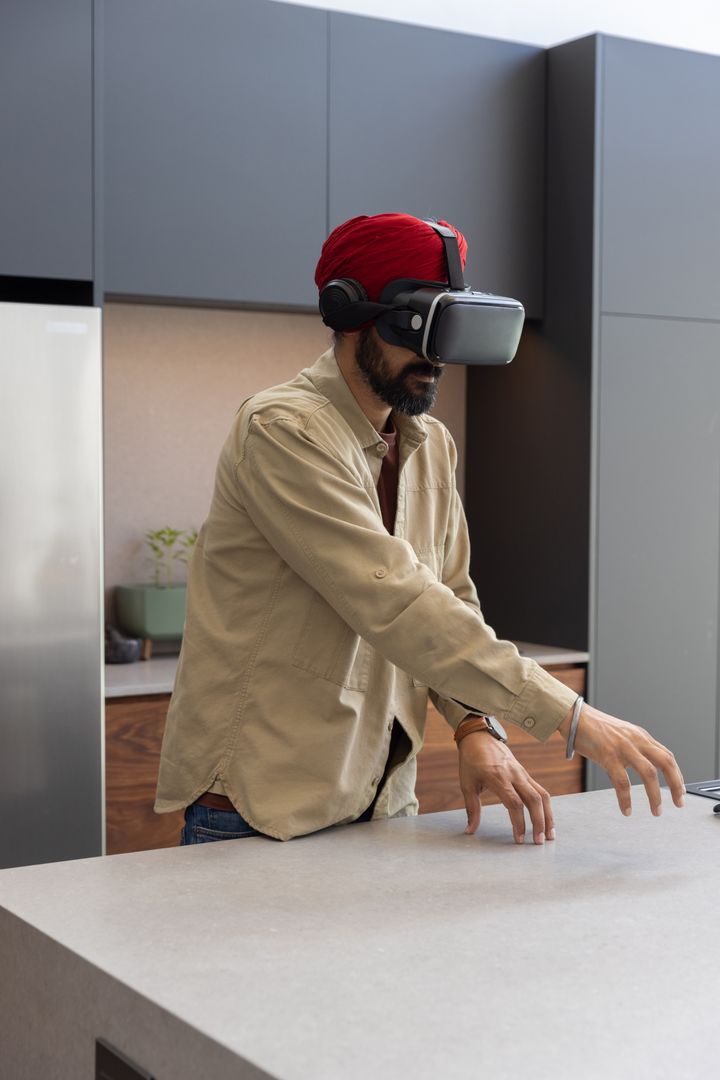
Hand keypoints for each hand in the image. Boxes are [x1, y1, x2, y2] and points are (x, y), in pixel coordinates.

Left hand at [458, 732, 552, 844]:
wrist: (479, 737)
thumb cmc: (471, 761)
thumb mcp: (467, 784)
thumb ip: (471, 809)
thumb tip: (470, 830)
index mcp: (497, 777)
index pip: (514, 803)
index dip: (519, 822)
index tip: (519, 839)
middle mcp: (514, 775)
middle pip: (533, 800)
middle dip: (539, 822)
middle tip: (539, 842)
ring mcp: (522, 773)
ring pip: (542, 795)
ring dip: (548, 816)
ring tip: (550, 835)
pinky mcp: (525, 774)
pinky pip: (540, 790)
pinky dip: (545, 806)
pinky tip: (546, 820)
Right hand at [560, 702, 684, 815]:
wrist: (573, 716)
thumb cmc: (593, 727)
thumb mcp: (621, 734)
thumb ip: (635, 748)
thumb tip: (646, 766)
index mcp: (640, 736)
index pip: (667, 756)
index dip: (677, 775)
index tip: (680, 791)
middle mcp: (635, 740)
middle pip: (666, 762)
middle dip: (675, 785)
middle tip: (678, 803)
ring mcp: (623, 747)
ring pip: (649, 774)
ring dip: (655, 796)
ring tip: (656, 811)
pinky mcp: (608, 755)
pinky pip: (622, 782)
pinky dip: (626, 799)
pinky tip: (627, 810)